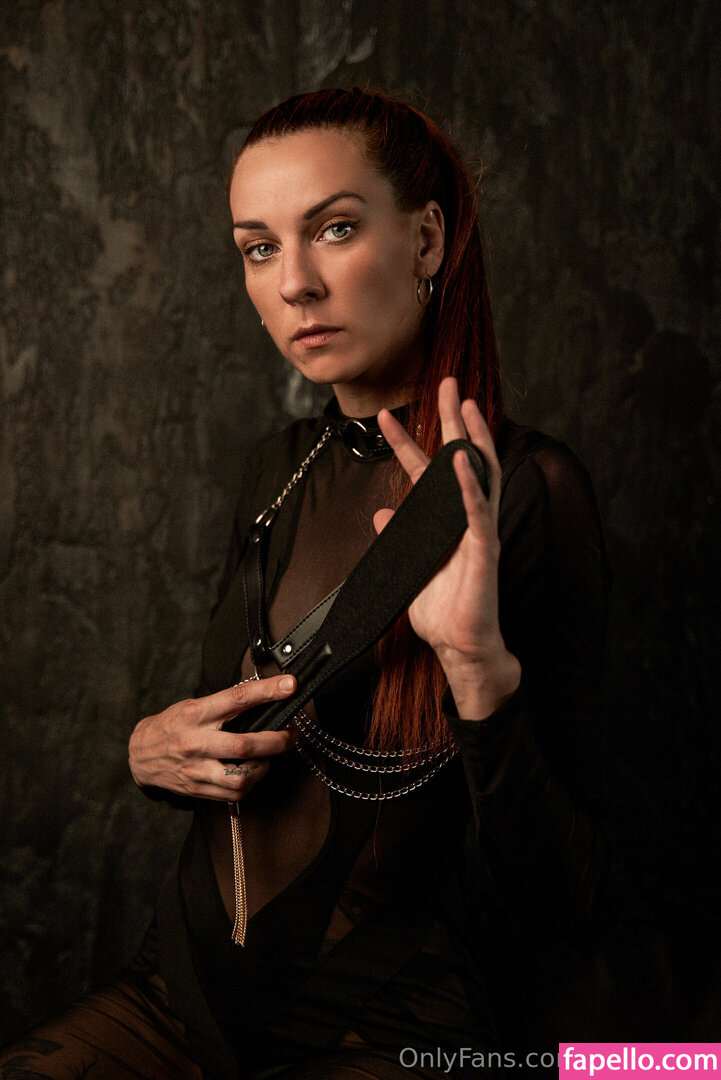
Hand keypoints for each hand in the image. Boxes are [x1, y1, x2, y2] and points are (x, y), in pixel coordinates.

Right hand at [128, 675, 298, 801]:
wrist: (141, 755)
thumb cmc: (172, 726)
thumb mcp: (193, 706)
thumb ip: (224, 705)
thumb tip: (263, 697)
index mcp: (196, 714)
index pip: (237, 698)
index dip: (267, 691)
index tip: (290, 686)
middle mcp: (196, 742)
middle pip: (245, 744)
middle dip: (277, 740)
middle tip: (291, 733)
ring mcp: (197, 769)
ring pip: (242, 776)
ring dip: (264, 766)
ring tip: (268, 756)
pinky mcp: (198, 788)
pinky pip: (234, 793)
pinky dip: (250, 782)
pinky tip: (251, 771)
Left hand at [374, 377, 520, 718]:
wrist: (459, 645)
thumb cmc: (442, 611)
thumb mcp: (409, 566)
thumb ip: (397, 538)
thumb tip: (382, 514)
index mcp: (444, 521)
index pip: (425, 472)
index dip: (406, 444)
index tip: (387, 417)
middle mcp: (464, 518)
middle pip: (459, 459)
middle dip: (452, 419)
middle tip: (448, 383)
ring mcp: (477, 531)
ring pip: (478, 475)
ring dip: (470, 439)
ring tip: (465, 406)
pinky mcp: (484, 551)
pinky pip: (478, 513)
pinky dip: (470, 487)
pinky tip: (463, 463)